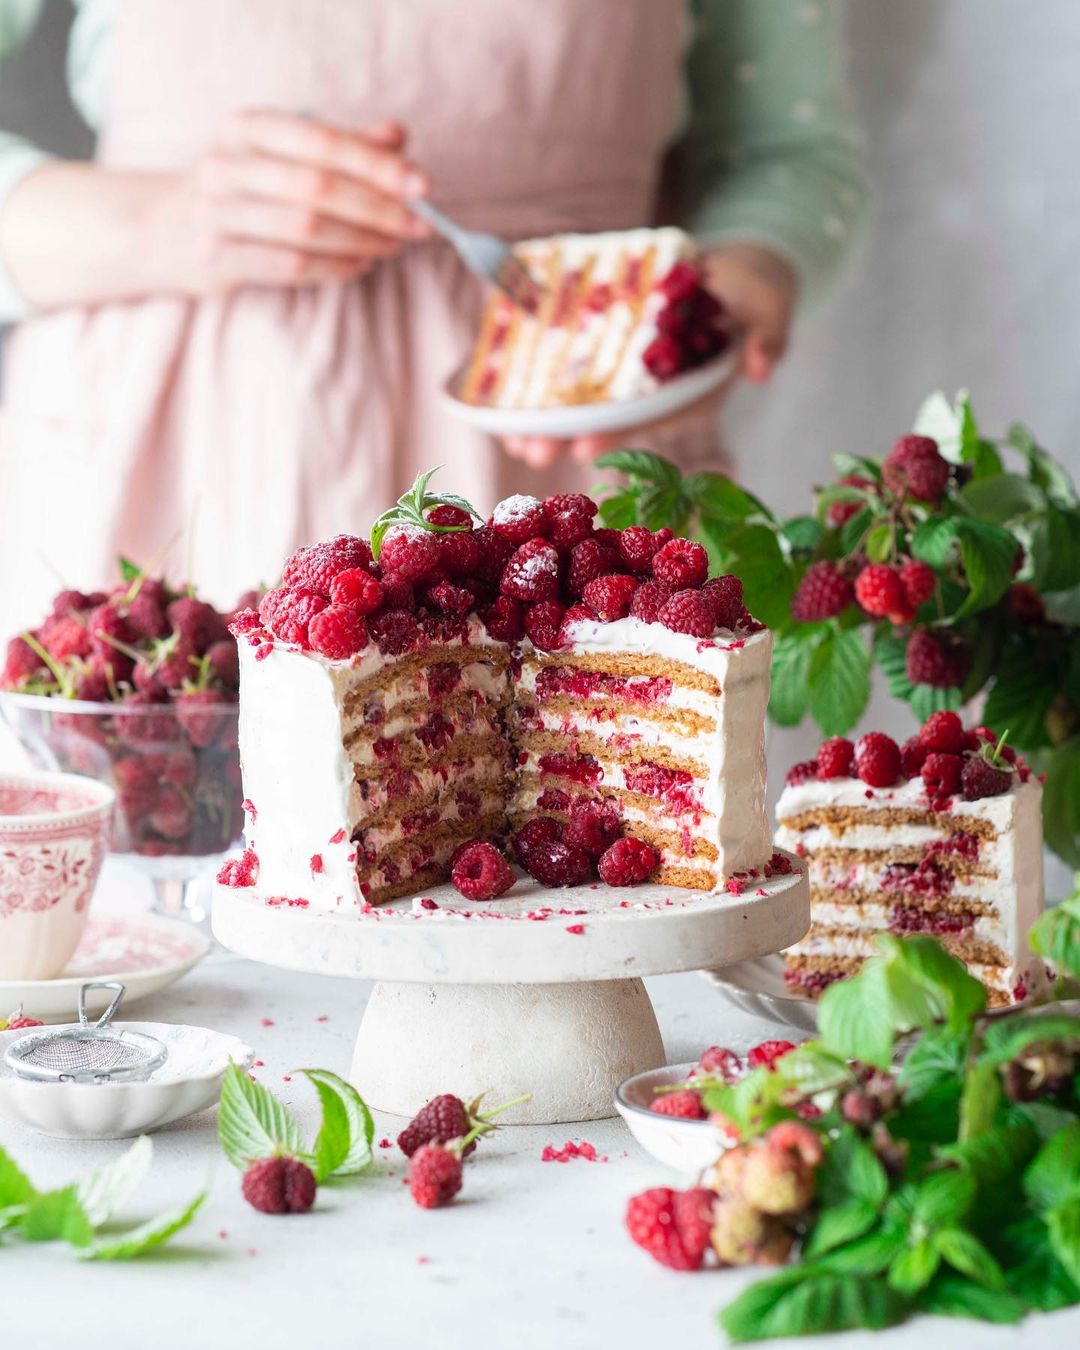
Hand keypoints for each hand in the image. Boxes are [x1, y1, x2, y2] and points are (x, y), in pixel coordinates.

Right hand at [151, 112, 432, 294]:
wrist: (165, 231)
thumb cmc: (242, 189)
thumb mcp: (284, 155)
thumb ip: (341, 145)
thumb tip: (399, 137)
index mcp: (246, 127)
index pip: (323, 141)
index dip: (377, 165)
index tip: (423, 186)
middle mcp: (226, 163)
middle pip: (318, 187)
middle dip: (379, 209)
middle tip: (420, 226)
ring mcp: (215, 213)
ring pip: (306, 229)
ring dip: (363, 241)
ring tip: (394, 246)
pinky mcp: (216, 259)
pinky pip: (291, 265)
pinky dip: (335, 267)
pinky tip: (362, 264)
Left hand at [498, 243, 794, 470]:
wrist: (737, 272)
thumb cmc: (755, 288)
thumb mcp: (769, 302)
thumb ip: (768, 332)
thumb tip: (759, 366)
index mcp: (694, 389)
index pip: (652, 416)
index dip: (619, 432)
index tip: (583, 447)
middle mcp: (661, 391)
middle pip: (611, 421)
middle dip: (569, 437)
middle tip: (530, 453)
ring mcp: (637, 378)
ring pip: (590, 406)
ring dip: (550, 423)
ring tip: (511, 439)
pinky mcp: (617, 357)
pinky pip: (581, 374)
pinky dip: (548, 386)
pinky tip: (512, 396)